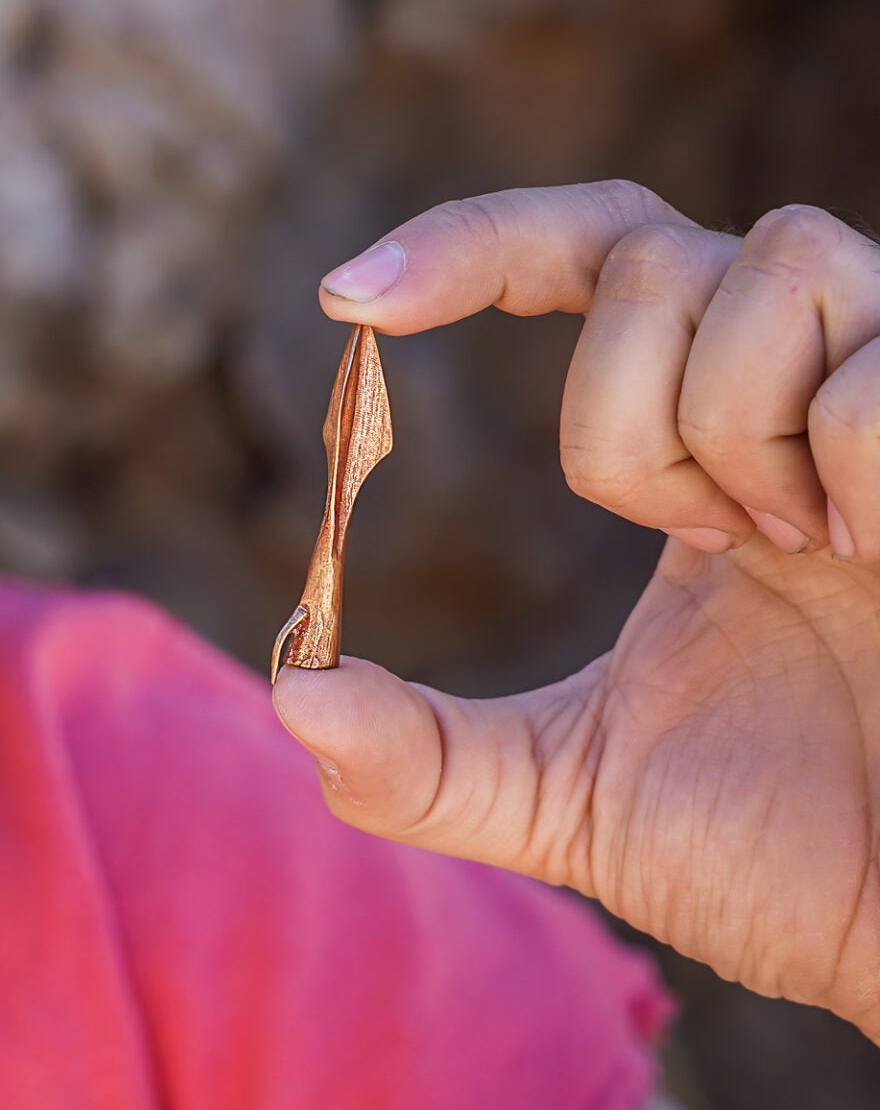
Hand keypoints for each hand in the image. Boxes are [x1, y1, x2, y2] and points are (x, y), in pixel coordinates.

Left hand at [272, 180, 879, 1040]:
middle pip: (649, 251)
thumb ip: (426, 760)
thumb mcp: (570, 798)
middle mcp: (804, 385)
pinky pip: (878, 382)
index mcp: (706, 442)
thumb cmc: (790, 861)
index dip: (469, 248)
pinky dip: (860, 468)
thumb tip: (288, 697)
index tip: (345, 300)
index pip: (586, 259)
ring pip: (772, 259)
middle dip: (622, 415)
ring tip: (807, 553)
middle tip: (700, 543)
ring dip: (738, 431)